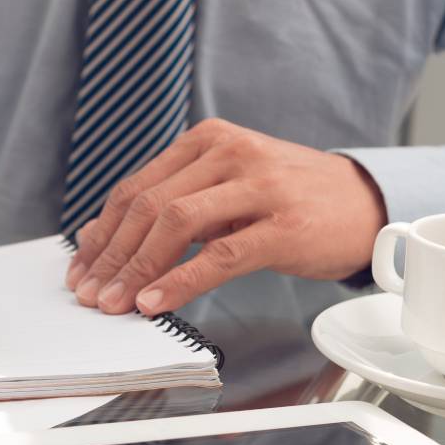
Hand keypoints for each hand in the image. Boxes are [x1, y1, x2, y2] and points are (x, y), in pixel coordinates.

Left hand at [65, 118, 386, 314]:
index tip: (80, 268)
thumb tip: (98, 237)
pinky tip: (155, 301)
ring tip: (114, 303)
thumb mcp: (224, 190)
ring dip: (136, 269)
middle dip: (110, 256)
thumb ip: (170, 204)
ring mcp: (258, 186)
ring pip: (175, 224)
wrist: (364, 203)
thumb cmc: (288, 200)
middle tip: (88, 293)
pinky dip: (179, 281)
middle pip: (148, 206)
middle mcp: (229, 153)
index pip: (136, 188)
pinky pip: (218, 255)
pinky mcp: (282, 225)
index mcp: (208, 141)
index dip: (102, 233)